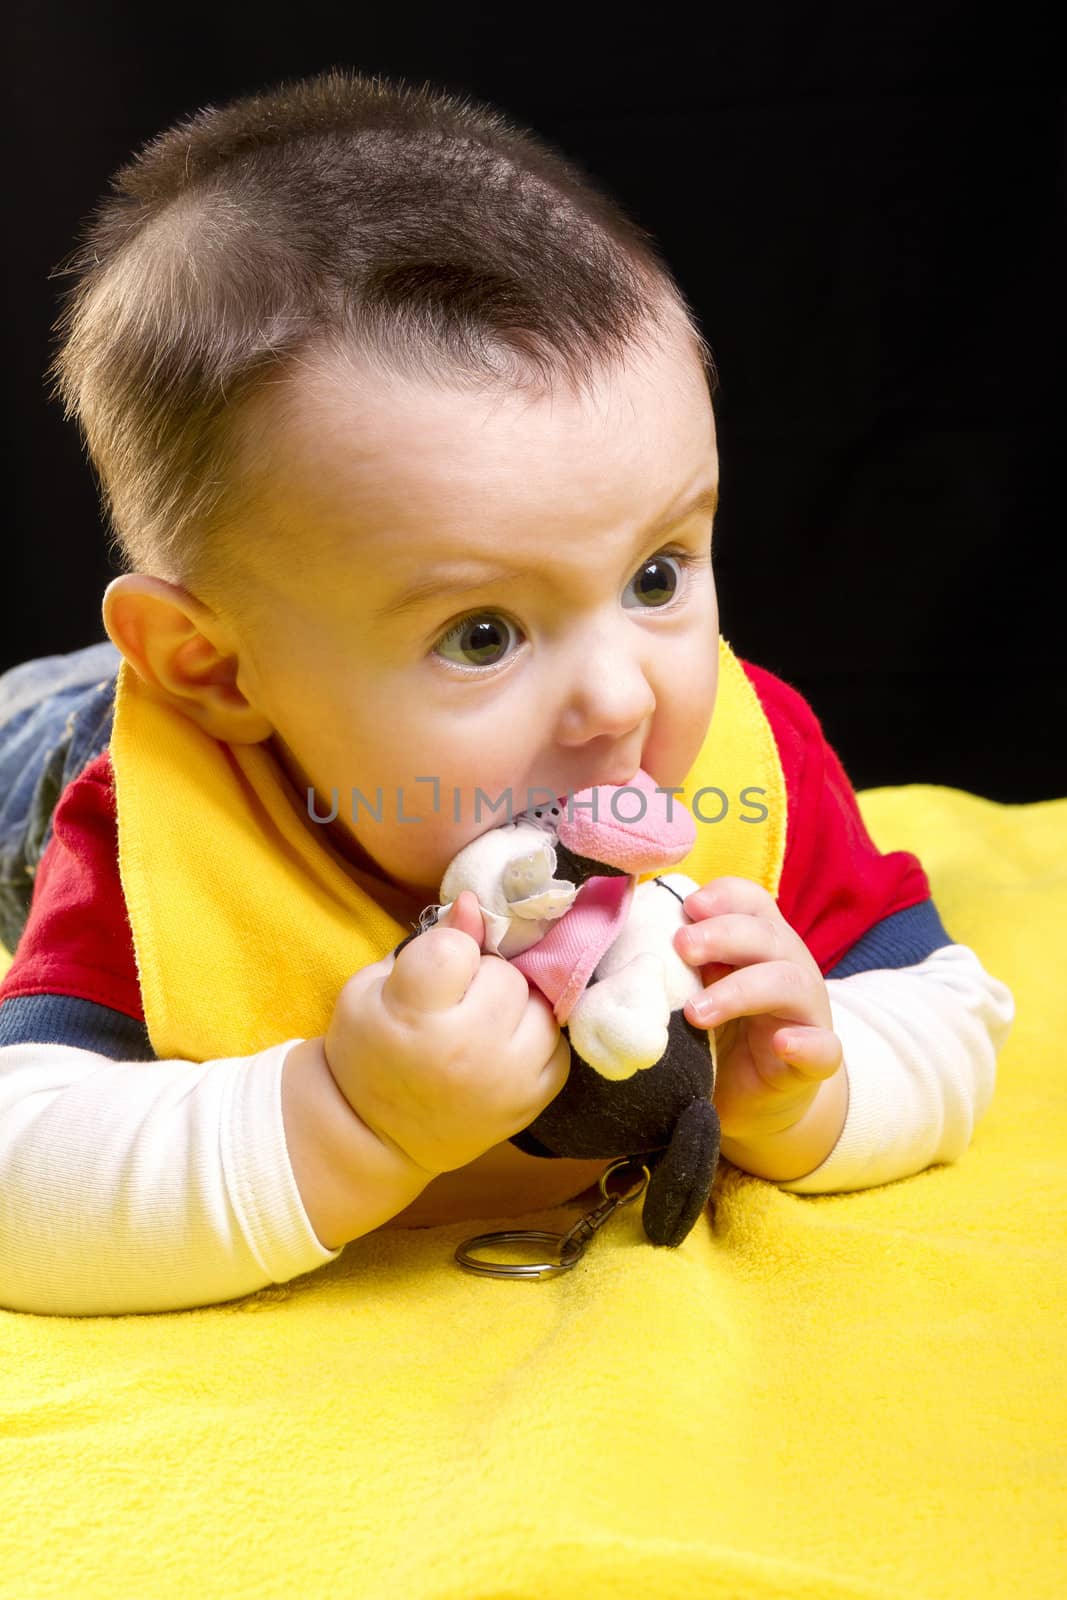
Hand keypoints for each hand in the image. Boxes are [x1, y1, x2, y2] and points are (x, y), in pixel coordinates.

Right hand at [323, 890, 570, 1175]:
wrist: (378, 1136)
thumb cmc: (370, 1050)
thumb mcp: (373, 989)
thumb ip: (429, 941)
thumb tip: (476, 904)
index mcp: (417, 1017)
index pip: (459, 948)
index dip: (447, 950)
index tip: (433, 972)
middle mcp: (470, 1049)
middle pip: (507, 974)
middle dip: (485, 977)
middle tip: (456, 1002)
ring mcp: (509, 1079)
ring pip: (541, 1004)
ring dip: (515, 1006)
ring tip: (481, 1024)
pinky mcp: (535, 1101)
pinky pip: (558, 1043)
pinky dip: (534, 1038)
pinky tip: (501, 1047)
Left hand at [672, 877, 842, 1145]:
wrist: (755, 1100)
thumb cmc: (717, 1035)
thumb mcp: (692, 993)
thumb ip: (672, 969)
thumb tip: (614, 947)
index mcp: (756, 943)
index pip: (750, 902)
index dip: (724, 897)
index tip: (689, 906)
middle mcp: (788, 967)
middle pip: (765, 934)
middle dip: (722, 935)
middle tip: (682, 948)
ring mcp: (807, 1013)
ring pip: (788, 982)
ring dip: (740, 990)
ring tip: (696, 1012)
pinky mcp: (816, 1061)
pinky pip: (824, 1047)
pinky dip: (805, 1043)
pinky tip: (782, 1044)